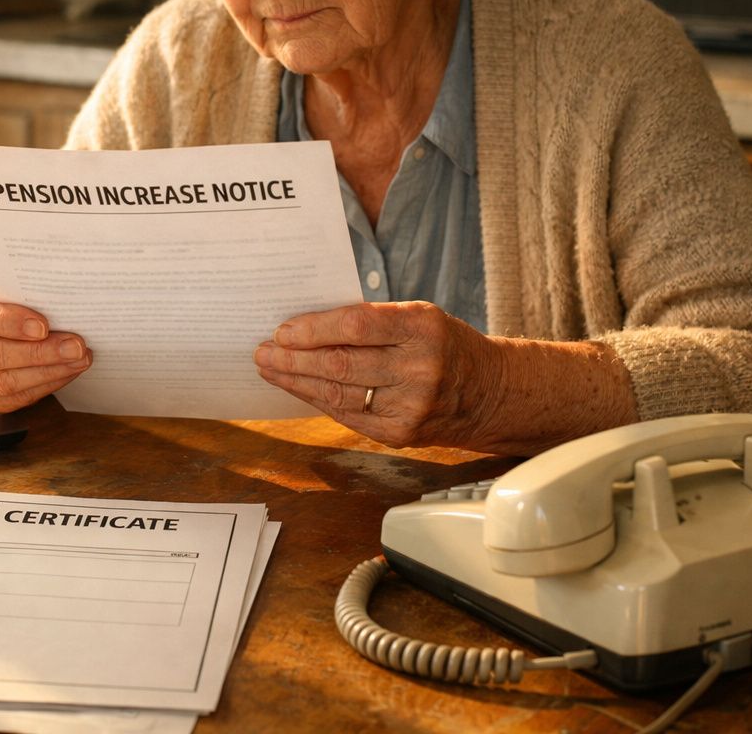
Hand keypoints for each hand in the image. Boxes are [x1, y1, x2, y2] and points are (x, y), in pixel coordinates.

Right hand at [0, 281, 91, 412]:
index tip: (43, 325)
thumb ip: (17, 290)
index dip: (7, 321)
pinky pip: (13, 398)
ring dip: (48, 372)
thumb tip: (59, 297)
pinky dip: (45, 386)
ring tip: (79, 359)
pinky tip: (67, 372)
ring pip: (3, 382)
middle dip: (39, 353)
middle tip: (76, 346)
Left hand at [253, 301, 490, 448]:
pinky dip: (317, 400)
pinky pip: (346, 415)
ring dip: (296, 381)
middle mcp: (419, 368)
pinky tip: (297, 389)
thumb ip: (371, 321)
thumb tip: (306, 327)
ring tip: (270, 369)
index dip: (313, 329)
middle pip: (340, 363)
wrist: (489, 392)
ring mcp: (410, 406)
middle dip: (293, 359)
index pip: (356, 325)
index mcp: (423, 327)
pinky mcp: (399, 433)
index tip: (283, 330)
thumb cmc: (444, 345)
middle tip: (262, 352)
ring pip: (337, 394)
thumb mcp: (419, 318)